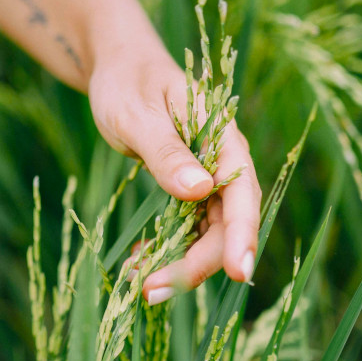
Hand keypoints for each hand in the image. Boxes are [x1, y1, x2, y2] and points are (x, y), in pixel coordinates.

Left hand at [88, 48, 260, 303]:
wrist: (119, 67)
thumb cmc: (127, 81)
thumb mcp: (138, 114)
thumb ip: (167, 152)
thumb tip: (200, 190)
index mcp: (222, 139)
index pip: (242, 195)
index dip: (242, 236)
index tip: (237, 274)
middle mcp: (222, 163)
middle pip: (225, 226)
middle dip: (195, 265)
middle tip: (150, 293)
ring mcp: (207, 179)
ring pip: (207, 234)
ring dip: (179, 264)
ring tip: (139, 287)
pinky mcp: (188, 189)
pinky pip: (187, 229)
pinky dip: (166, 250)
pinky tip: (138, 261)